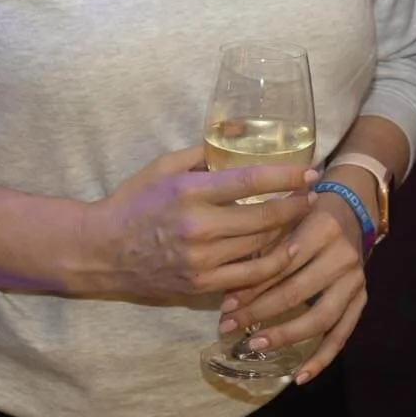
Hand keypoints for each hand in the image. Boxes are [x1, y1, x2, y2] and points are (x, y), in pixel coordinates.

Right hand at [76, 147, 317, 302]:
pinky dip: (271, 265)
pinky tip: (283, 252)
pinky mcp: (201, 285)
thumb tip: (239, 130)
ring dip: (289, 234)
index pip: (251, 180)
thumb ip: (204, 151)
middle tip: (314, 195)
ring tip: (303, 220)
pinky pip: (248, 277)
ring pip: (261, 248)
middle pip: (264, 217)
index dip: (287, 176)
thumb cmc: (134, 201)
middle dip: (296, 205)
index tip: (311, 171)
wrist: (101, 251)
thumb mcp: (163, 166)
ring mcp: (201, 261)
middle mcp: (199, 227)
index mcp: (190, 192)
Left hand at [216, 188, 367, 385]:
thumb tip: (229, 295)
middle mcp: (343, 254)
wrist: (349, 210)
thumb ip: (261, 250)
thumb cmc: (305, 214)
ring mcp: (355, 280)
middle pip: (297, 291)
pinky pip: (343, 333)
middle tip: (230, 327)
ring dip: (286, 335)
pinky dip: (323, 357)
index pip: (281, 264)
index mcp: (322, 228)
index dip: (252, 286)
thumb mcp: (284, 220)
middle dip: (259, 312)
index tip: (225, 305)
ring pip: (321, 317)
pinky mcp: (361, 298)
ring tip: (256, 346)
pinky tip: (300, 376)